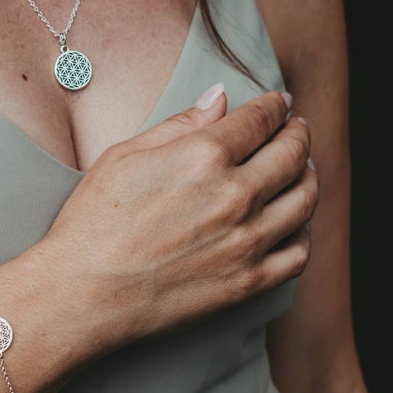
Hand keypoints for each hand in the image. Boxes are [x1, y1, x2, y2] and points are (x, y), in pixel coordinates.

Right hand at [36, 85, 317, 349]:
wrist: (83, 294)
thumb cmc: (93, 222)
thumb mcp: (125, 155)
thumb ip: (180, 124)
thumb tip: (219, 98)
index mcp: (204, 156)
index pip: (260, 119)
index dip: (275, 106)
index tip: (280, 103)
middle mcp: (235, 195)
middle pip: (292, 154)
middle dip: (298, 134)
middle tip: (297, 129)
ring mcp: (247, 242)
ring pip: (305, 200)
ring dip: (309, 176)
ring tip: (303, 170)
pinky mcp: (248, 282)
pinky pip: (299, 253)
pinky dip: (304, 231)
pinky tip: (295, 223)